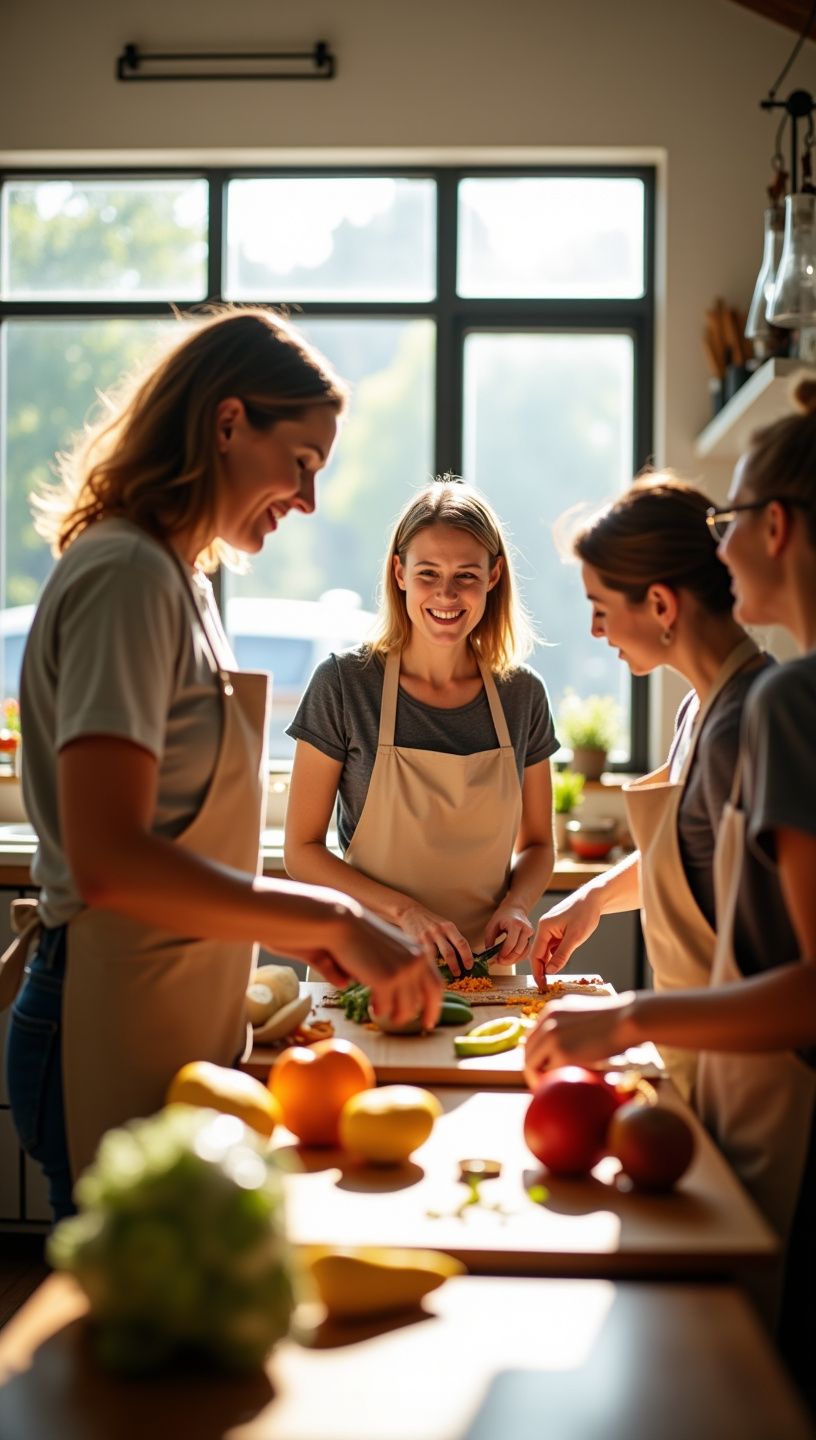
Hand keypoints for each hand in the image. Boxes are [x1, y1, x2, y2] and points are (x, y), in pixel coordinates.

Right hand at [312, 900, 442, 1028]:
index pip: (436, 984)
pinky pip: (388, 1007)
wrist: (342, 924)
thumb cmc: (361, 937)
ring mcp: (403, 971)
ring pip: (407, 1008)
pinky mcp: (386, 980)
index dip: (434, 1005)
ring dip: (397, 1015)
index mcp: (419, 952)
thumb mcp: (389, 952)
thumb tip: (407, 999)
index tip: (429, 1020)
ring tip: (385, 1015)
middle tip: (417, 1026)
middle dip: (423, 1015)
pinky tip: (374, 1008)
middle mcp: (416, 961)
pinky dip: (381, 1010)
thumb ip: (400, 969)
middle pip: (428, 998)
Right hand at [397, 903, 472, 977]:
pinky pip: (424, 955)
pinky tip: (432, 970)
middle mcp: (438, 930)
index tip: (469, 966)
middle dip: (455, 966)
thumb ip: (451, 938)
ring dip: (440, 967)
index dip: (467, 956)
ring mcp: (427, 936)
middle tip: (458, 974)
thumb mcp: (443, 925)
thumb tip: (462, 956)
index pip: (462, 943)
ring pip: (436, 955)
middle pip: (449, 952)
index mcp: (448, 927)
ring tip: (445, 976)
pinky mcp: (416, 941)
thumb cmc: (430, 922)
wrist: (410, 913)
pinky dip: (429, 964)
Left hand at [484, 903, 532, 964]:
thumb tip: (489, 954)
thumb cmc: (502, 916)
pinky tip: (510, 959)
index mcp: (516, 924)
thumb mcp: (492, 924)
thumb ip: (489, 939)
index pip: (511, 943)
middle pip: (518, 950)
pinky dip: (518, 958)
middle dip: (508, 959)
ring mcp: (530, 934)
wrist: (515, 908)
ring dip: (513, 960)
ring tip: (503, 961)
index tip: (496, 959)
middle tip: (498, 962)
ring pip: (523, 953)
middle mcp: (526, 929)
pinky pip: (526, 952)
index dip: (504, 954)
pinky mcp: (531, 939)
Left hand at [522, 993, 636, 1087]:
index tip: (544, 1068)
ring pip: (531, 1063)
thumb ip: (570, 1025)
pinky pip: (547, 1073)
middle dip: (533, 1068)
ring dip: (536, 1078)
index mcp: (552, 1010)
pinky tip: (558, 1090)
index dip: (536, 1054)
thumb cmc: (615, 1019)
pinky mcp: (563, 1052)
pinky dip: (550, 1083)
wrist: (628, 1018)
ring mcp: (552, 1036)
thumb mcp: (584, 1014)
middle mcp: (547, 1021)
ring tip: (547, 1091)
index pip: (533, 1036)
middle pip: (527, 1051)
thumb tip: (568, 1044)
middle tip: (543, 1084)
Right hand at [530, 890, 602, 986]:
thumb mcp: (575, 938)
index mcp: (544, 928)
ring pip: (547, 950)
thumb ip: (561, 955)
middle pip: (539, 953)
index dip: (537, 971)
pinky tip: (560, 962)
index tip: (541, 985)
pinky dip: (555, 955)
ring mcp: (551, 928)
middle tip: (546, 985)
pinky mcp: (558, 929)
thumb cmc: (584, 914)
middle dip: (541, 969)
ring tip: (552, 978)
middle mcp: (544, 928)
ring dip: (549, 963)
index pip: (536, 954)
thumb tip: (550, 971)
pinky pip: (553, 946)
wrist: (594, 898)